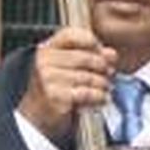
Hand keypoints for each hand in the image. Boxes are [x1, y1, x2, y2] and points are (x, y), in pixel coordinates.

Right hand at [16, 28, 116, 144]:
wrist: (39, 114)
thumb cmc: (59, 87)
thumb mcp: (71, 66)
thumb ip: (91, 55)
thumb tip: (111, 54)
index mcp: (48, 48)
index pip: (72, 34)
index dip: (93, 43)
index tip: (102, 54)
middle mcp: (44, 61)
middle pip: (88, 58)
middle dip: (104, 68)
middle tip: (108, 75)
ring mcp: (47, 78)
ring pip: (90, 77)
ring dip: (103, 85)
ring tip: (102, 89)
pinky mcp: (54, 96)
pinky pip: (88, 93)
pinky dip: (99, 97)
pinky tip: (99, 99)